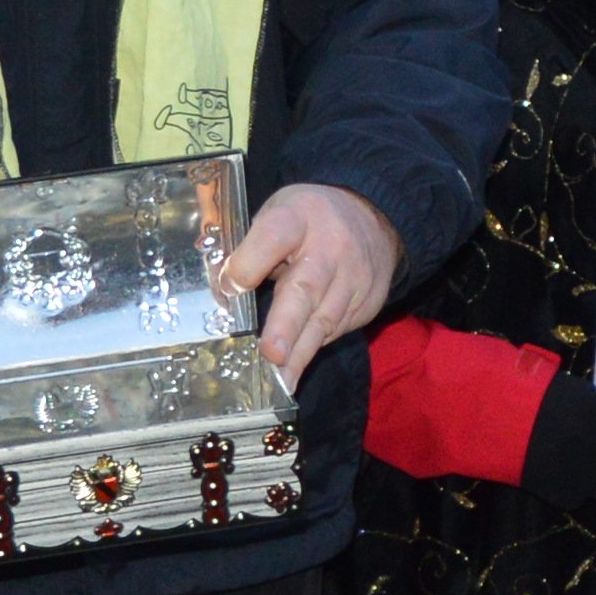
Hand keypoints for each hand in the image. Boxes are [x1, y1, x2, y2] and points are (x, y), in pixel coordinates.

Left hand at [224, 180, 400, 385]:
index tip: (229, 286)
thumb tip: (222, 289)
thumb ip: (250, 248)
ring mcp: (353, 277)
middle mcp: (329, 248)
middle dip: (287, 324)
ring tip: (280, 381)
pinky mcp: (367, 301)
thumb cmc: (308, 220)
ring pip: (325, 319)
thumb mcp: (277, 214)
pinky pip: (337, 329)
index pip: (273, 237)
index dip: (250, 264)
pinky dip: (313, 347)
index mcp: (296, 218)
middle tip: (272, 354)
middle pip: (306, 287)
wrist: (373, 219)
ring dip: (300, 353)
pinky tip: (294, 368)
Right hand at [518, 367, 595, 507]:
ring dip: (592, 476)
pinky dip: (569, 490)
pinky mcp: (561, 493)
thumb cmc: (533, 394)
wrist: (493, 415)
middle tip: (594, 450)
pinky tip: (552, 473)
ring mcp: (583, 472)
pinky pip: (577, 498)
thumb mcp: (576, 393)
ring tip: (567, 460)